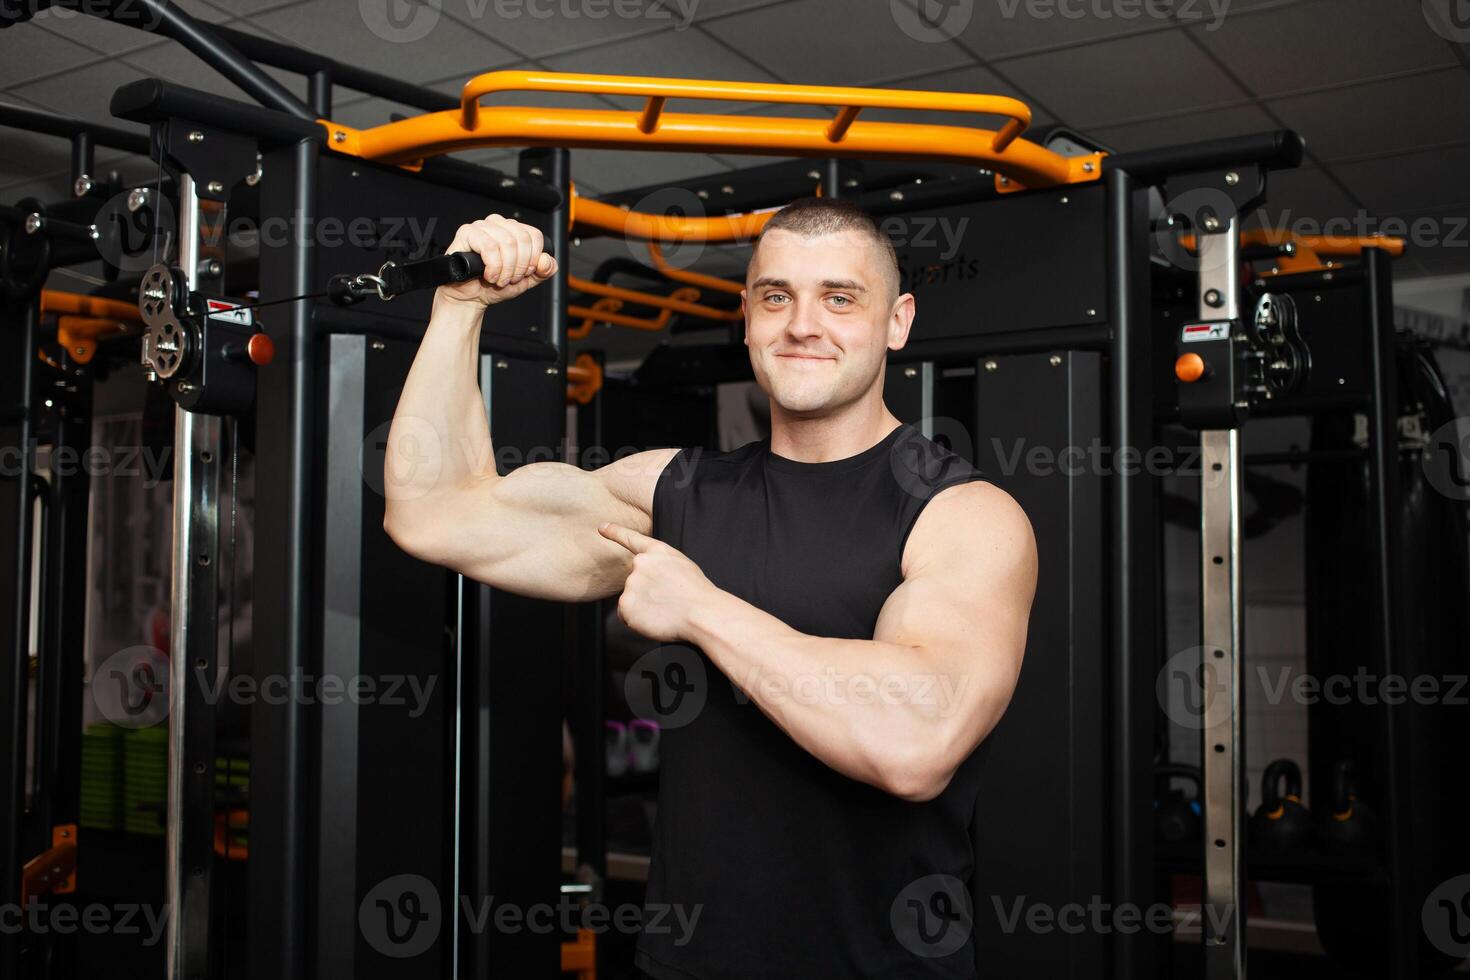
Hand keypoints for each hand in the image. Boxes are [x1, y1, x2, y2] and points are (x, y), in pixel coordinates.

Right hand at [439, 213, 557, 308]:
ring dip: (506, 269)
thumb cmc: (494, 285)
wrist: (471, 297)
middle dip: (519, 266)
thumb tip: (546, 260)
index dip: (533, 258)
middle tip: (510, 278)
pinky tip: (488, 275)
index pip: (534, 235)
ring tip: (499, 279)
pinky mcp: (467, 233)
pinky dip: (493, 266)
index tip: (525, 272)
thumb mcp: (527, 280)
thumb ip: (544, 271)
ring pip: (507, 243)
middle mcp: (499, 224)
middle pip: (522, 239)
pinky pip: (489, 247)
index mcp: (514, 230)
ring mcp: (482, 226)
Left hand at [599, 522, 713, 643]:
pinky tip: (656, 618)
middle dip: (646, 593)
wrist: (700, 612)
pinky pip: (627, 616)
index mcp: (656, 552)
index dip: (615, 532)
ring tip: (665, 610)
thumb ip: (661, 566)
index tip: (603, 527)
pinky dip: (638, 621)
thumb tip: (652, 581)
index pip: (631, 539)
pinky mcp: (626, 604)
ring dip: (643, 607)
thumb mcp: (682, 566)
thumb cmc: (697, 593)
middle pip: (635, 582)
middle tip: (667, 601)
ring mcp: (631, 584)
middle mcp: (640, 564)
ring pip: (631, 600)